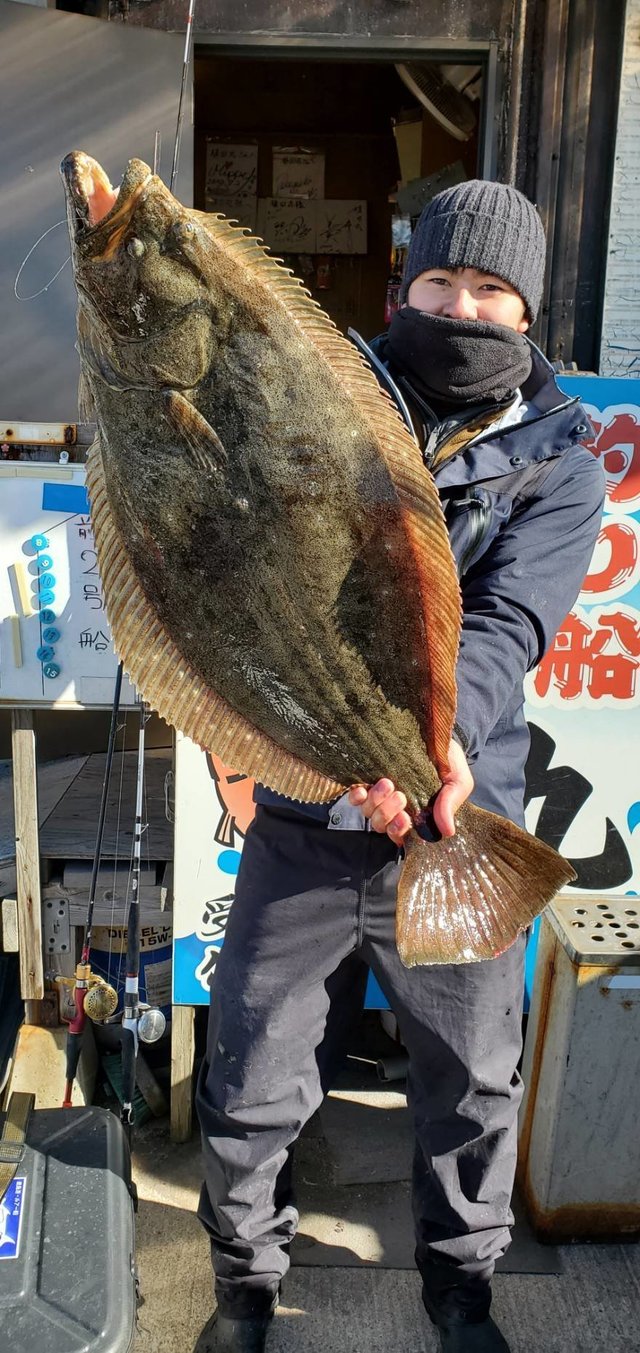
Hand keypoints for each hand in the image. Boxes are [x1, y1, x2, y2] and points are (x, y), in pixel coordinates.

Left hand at [348, 741, 473, 845]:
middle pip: (381, 825)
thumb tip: (447, 832)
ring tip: (387, 784)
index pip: (400, 835)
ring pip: (368, 812)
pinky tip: (363, 789)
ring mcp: (380, 795)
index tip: (406, 818)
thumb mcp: (457, 781)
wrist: (437, 733)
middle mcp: (395, 809)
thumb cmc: (449, 762)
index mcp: (416, 816)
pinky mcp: (368, 779)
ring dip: (375, 802)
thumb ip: (451, 804)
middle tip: (401, 796)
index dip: (398, 831)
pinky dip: (357, 797)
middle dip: (388, 814)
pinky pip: (355, 797)